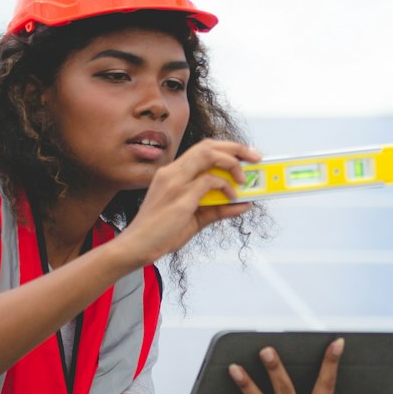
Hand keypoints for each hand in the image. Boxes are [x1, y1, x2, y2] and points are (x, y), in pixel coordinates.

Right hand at [115, 139, 259, 265]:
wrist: (137, 246)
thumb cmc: (161, 232)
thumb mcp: (195, 218)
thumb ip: (219, 209)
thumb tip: (244, 204)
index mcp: (171, 173)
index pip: (202, 149)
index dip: (226, 148)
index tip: (245, 155)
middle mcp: (172, 172)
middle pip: (207, 146)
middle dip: (235, 148)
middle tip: (255, 157)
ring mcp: (175, 183)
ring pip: (208, 155)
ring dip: (232, 163)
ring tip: (245, 178)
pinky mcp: (181, 198)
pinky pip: (210, 182)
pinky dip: (226, 187)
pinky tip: (232, 197)